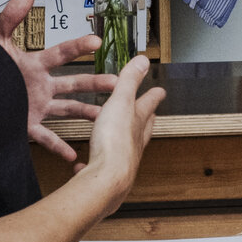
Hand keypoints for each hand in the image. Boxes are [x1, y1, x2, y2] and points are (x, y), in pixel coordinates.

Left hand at [0, 0, 119, 159]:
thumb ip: (10, 18)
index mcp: (35, 65)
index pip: (61, 53)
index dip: (78, 46)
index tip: (97, 41)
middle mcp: (40, 85)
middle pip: (73, 84)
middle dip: (95, 83)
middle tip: (117, 83)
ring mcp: (36, 106)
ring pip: (67, 110)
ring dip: (87, 113)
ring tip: (106, 118)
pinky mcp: (26, 125)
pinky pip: (46, 138)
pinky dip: (59, 147)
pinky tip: (74, 156)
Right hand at [79, 54, 165, 211]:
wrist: (106, 180)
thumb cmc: (114, 141)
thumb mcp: (121, 102)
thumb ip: (130, 81)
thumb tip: (143, 61)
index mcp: (137, 122)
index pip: (149, 104)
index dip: (153, 96)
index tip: (160, 90)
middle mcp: (133, 141)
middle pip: (142, 128)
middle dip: (144, 119)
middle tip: (147, 113)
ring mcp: (121, 159)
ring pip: (124, 147)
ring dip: (121, 140)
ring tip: (116, 136)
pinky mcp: (104, 174)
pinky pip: (97, 166)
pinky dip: (91, 163)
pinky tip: (82, 164)